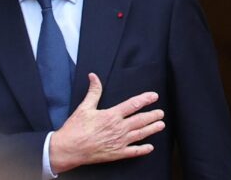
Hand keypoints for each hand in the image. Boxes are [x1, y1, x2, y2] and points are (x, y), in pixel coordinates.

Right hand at [49, 73, 164, 172]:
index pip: (132, 105)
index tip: (154, 96)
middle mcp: (119, 128)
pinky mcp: (117, 153)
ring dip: (152, 129)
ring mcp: (120, 142)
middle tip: (160, 112)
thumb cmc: (75, 128)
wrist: (70, 148)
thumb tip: (94, 77)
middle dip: (152, 115)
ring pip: (141, 134)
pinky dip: (143, 149)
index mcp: (111, 115)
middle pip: (140, 120)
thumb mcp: (84, 107)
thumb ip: (93, 92)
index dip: (145, 99)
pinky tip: (150, 147)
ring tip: (160, 125)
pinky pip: (134, 152)